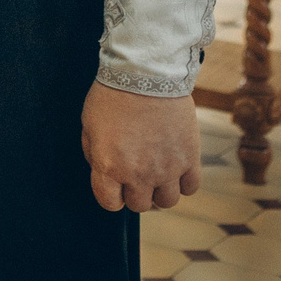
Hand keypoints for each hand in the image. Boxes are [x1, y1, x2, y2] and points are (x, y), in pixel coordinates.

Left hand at [80, 82, 201, 211]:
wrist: (146, 75)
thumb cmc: (112, 96)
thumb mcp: (89, 126)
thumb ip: (95, 155)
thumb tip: (104, 172)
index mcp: (109, 167)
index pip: (110, 203)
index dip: (111, 195)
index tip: (114, 183)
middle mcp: (138, 174)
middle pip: (140, 205)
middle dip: (135, 192)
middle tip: (136, 174)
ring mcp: (166, 169)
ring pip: (167, 201)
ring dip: (160, 191)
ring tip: (157, 173)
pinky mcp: (190, 159)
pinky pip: (191, 188)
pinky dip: (183, 182)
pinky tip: (176, 167)